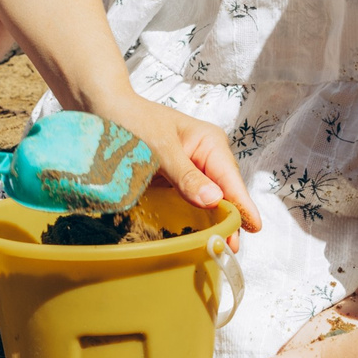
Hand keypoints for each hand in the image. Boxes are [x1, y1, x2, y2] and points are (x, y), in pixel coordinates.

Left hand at [94, 92, 263, 233]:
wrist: (103, 108)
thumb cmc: (132, 119)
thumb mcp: (160, 149)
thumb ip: (186, 176)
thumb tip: (215, 200)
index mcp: (210, 143)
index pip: (231, 179)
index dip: (242, 205)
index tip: (255, 228)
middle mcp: (206, 157)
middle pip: (224, 193)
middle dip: (228, 219)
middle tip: (229, 249)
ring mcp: (190, 169)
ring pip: (208, 200)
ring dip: (212, 221)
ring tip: (218, 246)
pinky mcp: (175, 180)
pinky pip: (189, 201)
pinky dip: (194, 217)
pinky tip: (196, 235)